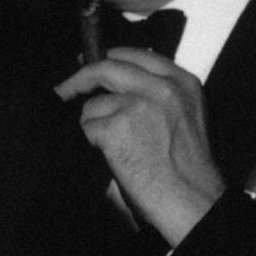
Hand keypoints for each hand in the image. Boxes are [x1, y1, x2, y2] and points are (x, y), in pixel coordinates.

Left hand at [56, 47, 227, 247]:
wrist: (191, 200)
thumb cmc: (186, 168)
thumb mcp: (186, 116)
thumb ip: (159, 94)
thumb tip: (117, 83)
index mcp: (182, 83)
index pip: (138, 55)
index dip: (110, 57)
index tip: (93, 61)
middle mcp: (161, 88)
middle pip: (107, 67)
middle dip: (81, 77)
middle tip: (65, 89)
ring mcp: (138, 106)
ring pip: (93, 105)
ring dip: (92, 125)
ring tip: (112, 148)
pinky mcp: (116, 128)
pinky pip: (86, 129)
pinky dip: (90, 144)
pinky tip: (109, 158)